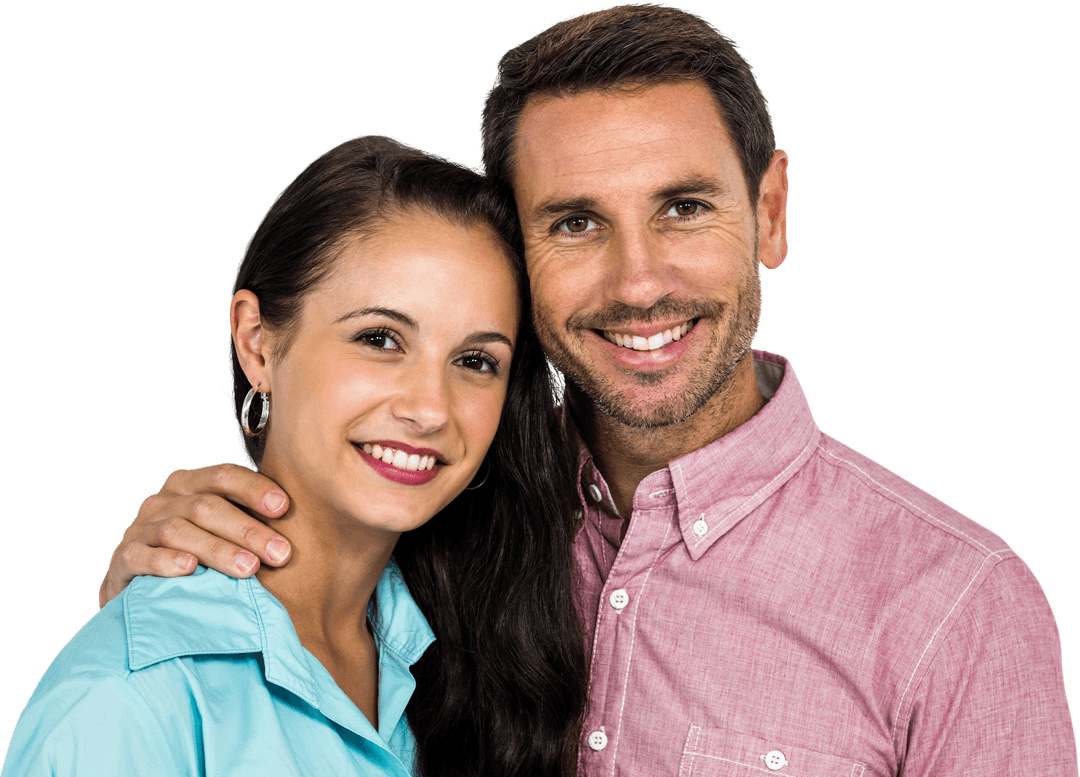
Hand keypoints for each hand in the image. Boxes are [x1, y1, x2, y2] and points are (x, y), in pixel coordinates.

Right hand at [98, 464, 292, 608]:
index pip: (224, 476)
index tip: (284, 508)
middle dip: (248, 530)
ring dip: (217, 549)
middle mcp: (163, 500)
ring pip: (179, 530)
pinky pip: (140, 556)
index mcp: (190, 484)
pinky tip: (189, 569)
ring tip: (249, 569)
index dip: (254, 488)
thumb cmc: (200, 555)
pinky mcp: (123, 560)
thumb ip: (253, 521)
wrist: (144, 590)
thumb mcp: (224, 532)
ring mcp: (140, 528)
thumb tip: (311, 522)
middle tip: (281, 554)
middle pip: (207, 506)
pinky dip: (165, 561)